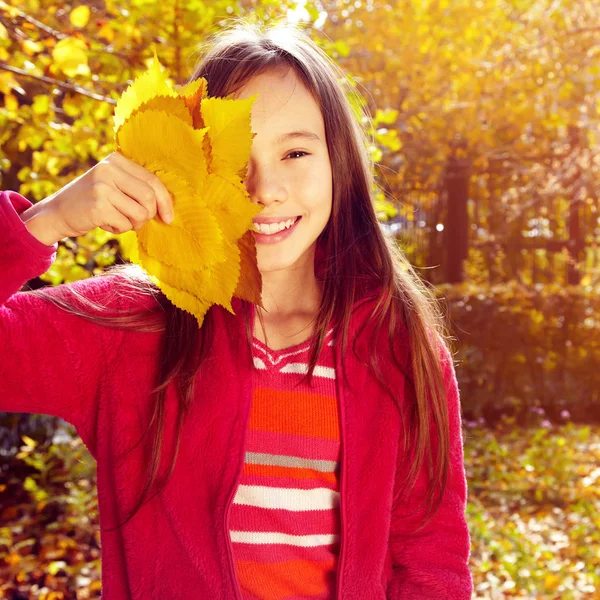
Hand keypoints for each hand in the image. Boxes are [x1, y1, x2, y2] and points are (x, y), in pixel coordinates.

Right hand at [21, 152, 173, 243]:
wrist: (57, 212)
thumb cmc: (93, 201)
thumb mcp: (113, 184)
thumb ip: (136, 187)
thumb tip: (169, 206)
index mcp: (116, 160)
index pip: (153, 180)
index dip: (166, 201)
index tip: (169, 218)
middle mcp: (109, 169)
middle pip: (150, 197)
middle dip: (149, 215)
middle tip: (137, 221)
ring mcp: (102, 187)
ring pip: (141, 214)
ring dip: (134, 224)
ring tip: (118, 220)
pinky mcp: (98, 206)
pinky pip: (125, 225)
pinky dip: (119, 229)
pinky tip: (104, 223)